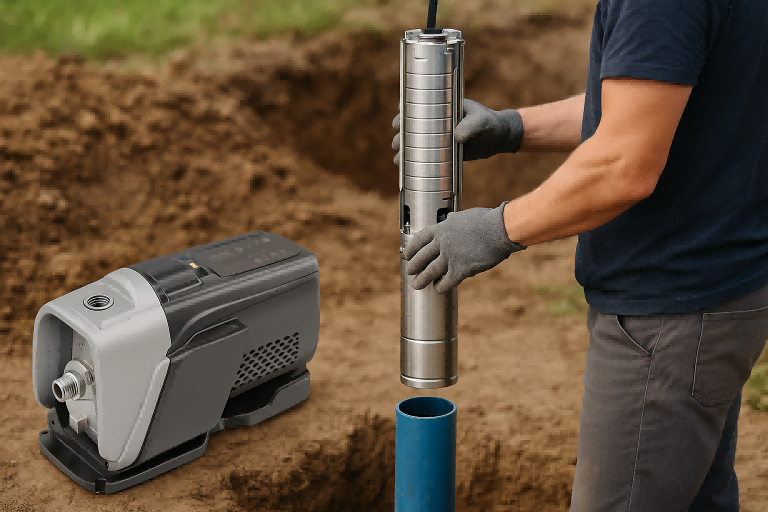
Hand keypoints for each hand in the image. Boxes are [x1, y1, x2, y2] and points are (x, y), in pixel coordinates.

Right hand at [391, 99, 523, 164]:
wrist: (499, 138)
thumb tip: (456, 137)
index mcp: (441, 108)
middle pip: (411, 128)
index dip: (403, 115)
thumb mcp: (481, 121)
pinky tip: (406, 169)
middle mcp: (436, 122)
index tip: (397, 123)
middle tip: (397, 145)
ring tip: (398, 159)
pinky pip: (425, 156)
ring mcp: (438, 137)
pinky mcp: (442, 152)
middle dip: (401, 136)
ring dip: (404, 150)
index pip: (416, 108)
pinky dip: (414, 162)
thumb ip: (471, 127)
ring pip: (415, 143)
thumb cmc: (490, 123)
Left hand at [402, 202, 525, 293]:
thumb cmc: (487, 221)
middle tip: (409, 271)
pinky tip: (438, 288)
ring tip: (417, 285)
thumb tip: (449, 218)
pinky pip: (446, 282)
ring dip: (422, 280)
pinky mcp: (460, 269)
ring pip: (430, 272)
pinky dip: (440, 286)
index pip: (420, 240)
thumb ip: (454, 220)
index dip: (411, 249)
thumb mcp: (465, 216)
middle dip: (413, 266)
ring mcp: (450, 257)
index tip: (406, 255)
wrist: (500, 229)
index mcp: (442, 228)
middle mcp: (442, 243)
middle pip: (421, 257)